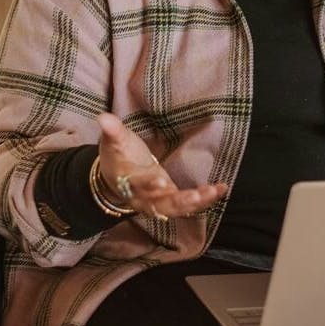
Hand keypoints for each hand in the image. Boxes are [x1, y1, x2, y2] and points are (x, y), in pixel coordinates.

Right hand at [96, 112, 227, 218]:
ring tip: (214, 192)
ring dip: (197, 202)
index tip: (160, 181)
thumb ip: (112, 131)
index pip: (138, 184)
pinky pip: (189, 205)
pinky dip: (205, 199)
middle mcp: (144, 197)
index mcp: (129, 181)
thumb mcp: (114, 142)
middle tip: (196, 196)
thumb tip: (103, 117)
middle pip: (161, 204)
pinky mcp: (172, 201)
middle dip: (179, 201)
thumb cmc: (118, 157)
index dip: (148, 184)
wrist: (117, 180)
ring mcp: (159, 202)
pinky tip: (221, 189)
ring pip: (177, 208)